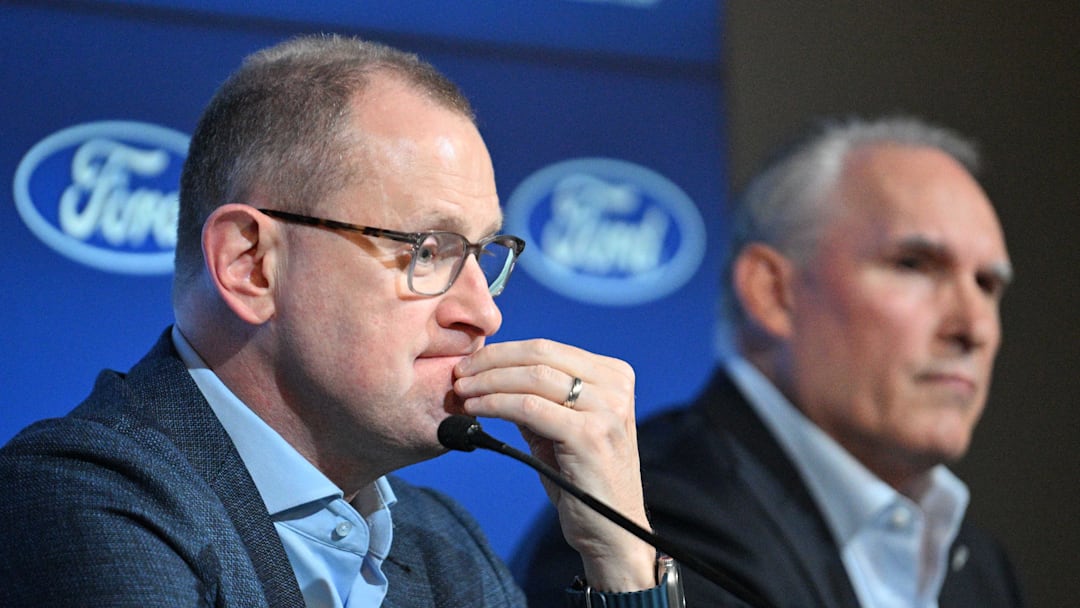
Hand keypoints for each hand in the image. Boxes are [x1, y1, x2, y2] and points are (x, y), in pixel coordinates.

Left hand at [453, 339, 655, 591]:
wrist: (613, 529)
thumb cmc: (583, 478)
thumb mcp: (563, 427)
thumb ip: (538, 397)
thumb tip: (489, 373)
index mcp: (614, 375)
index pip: (548, 348)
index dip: (503, 352)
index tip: (471, 363)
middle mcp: (615, 386)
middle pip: (539, 356)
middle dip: (491, 362)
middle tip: (459, 374)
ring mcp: (606, 410)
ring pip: (532, 379)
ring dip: (488, 382)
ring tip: (462, 392)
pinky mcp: (589, 435)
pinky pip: (530, 408)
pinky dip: (496, 404)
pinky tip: (476, 410)